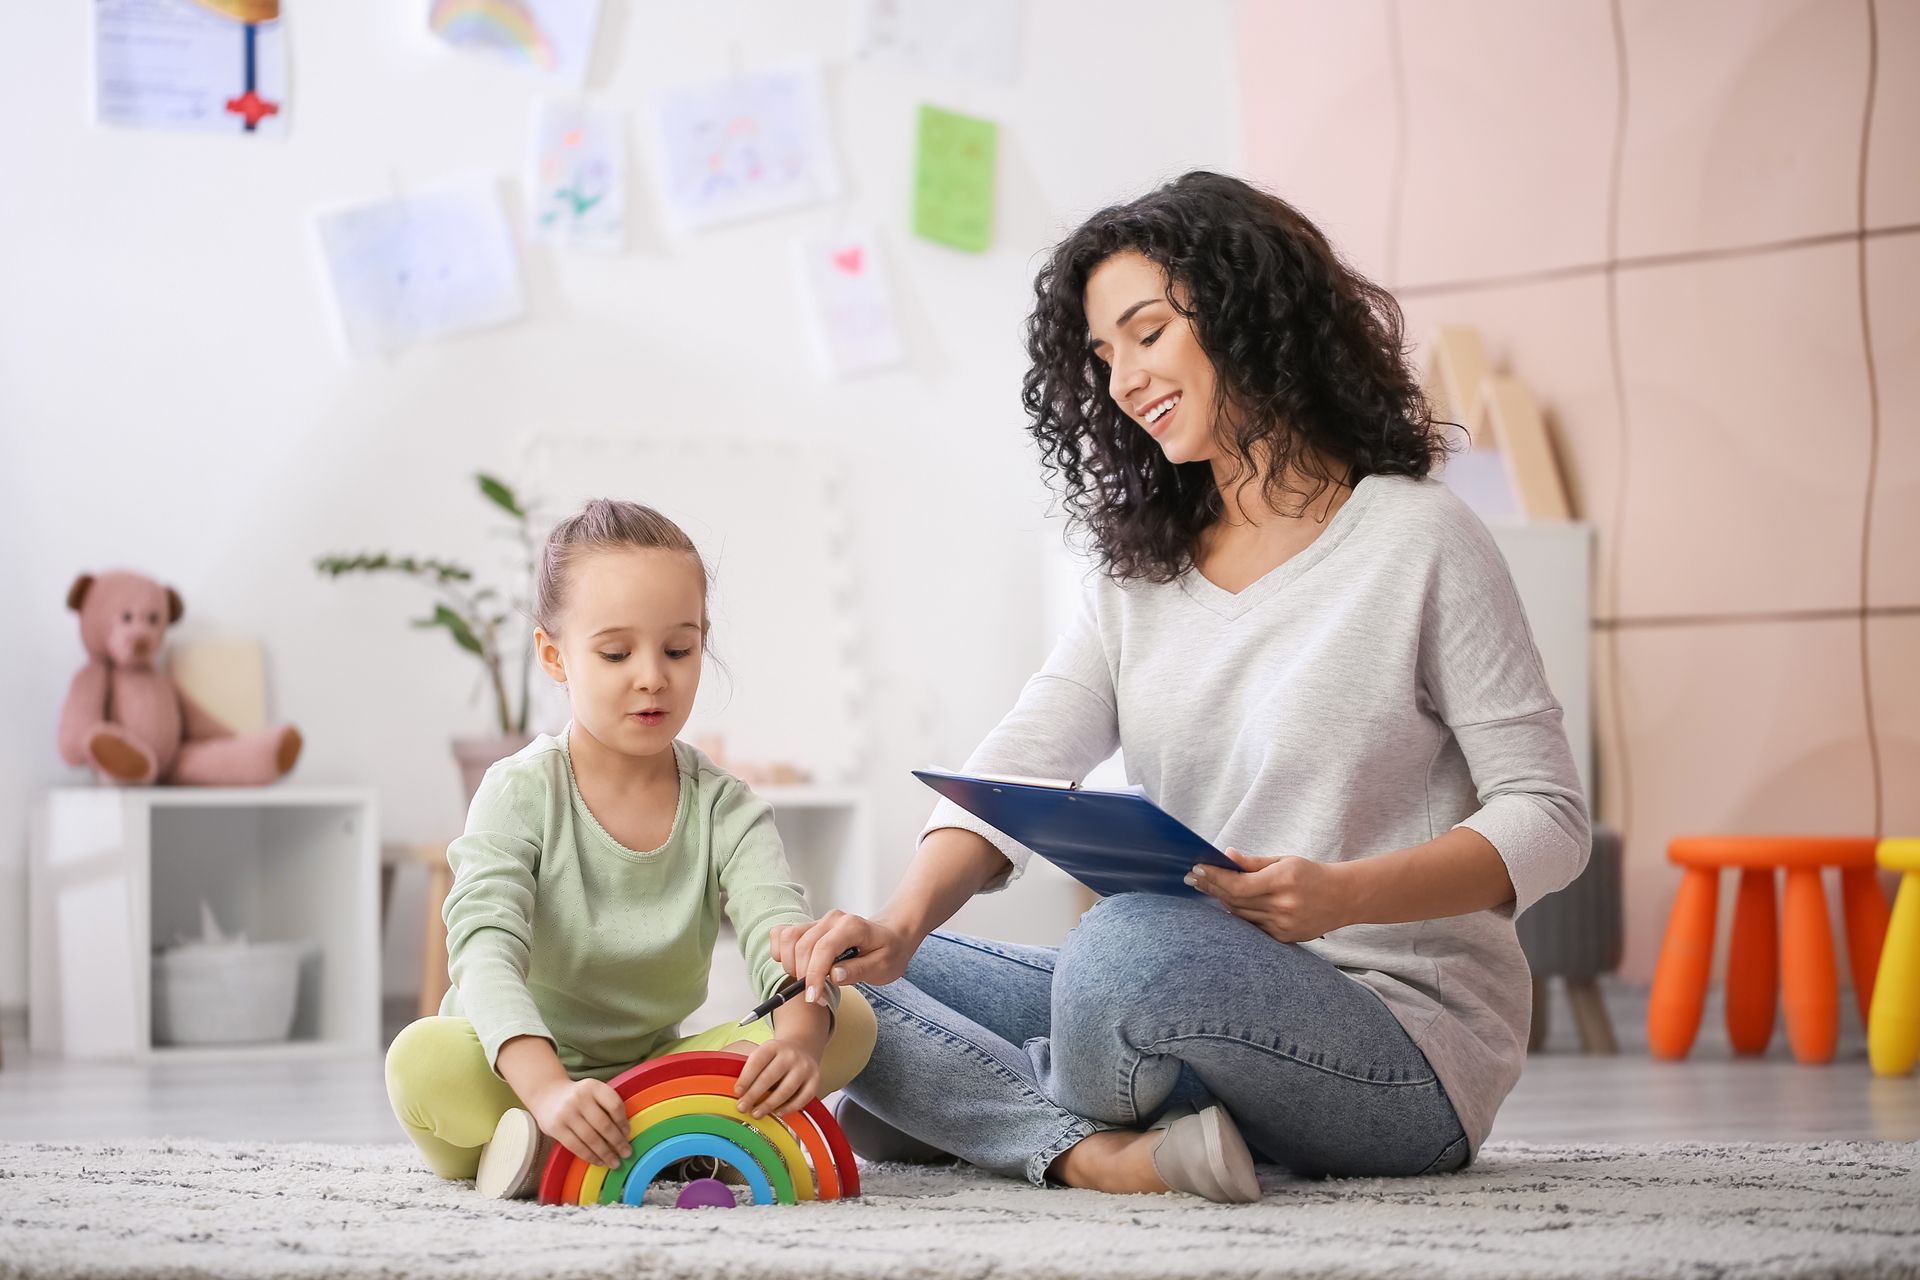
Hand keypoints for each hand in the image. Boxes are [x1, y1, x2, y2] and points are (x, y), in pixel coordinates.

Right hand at [527, 1076, 631, 1169]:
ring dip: (605, 1153)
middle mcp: (579, 1097)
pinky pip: (576, 1146)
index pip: (614, 1105)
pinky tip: (599, 1161)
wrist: (546, 1094)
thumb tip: (625, 1134)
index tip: (628, 1134)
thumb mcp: (593, 1092)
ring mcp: (566, 1113)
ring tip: (615, 1163)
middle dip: (617, 1142)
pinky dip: (590, 1156)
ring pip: (590, 1138)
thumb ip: (607, 1106)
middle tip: (627, 1153)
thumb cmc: (578, 1097)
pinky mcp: (556, 1128)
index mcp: (593, 1086)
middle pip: (604, 1124)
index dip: (623, 1122)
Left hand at [731, 1037, 820, 1119]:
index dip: (746, 1078)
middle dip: (754, 1094)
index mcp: (773, 1046)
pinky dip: (789, 1108)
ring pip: (786, 1090)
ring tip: (756, 1114)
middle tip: (742, 1107)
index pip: (758, 1061)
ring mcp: (804, 1067)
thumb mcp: (764, 1054)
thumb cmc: (776, 1057)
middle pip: (770, 1077)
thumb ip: (753, 1069)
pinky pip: (803, 1098)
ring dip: (769, 1104)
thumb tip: (739, 1094)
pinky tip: (777, 1113)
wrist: (802, 1047)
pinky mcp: (815, 1080)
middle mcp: (790, 1055)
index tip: (737, 1092)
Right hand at [770, 910, 914, 995]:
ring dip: (790, 964)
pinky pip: (783, 933)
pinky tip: (793, 966)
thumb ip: (858, 970)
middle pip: (802, 945)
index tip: (813, 997)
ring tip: (807, 982)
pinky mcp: (809, 926)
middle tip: (816, 997)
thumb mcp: (883, 967)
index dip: (814, 974)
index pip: (824, 948)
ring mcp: (819, 921)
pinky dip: (781, 951)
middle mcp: (832, 919)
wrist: (891, 936)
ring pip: (788, 938)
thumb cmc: (889, 952)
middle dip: (803, 975)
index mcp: (852, 926)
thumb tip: (833, 975)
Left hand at [1186, 848, 1354, 942]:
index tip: (1196, 869)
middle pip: (1234, 900)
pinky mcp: (1283, 937)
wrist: (1343, 898)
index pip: (1237, 884)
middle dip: (1211, 887)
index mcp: (1282, 881)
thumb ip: (1253, 862)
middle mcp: (1282, 906)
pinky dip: (1239, 914)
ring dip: (1222, 901)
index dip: (1214, 878)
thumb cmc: (1311, 874)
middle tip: (1193, 878)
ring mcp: (1282, 925)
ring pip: (1240, 915)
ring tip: (1206, 887)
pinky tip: (1228, 903)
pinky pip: (1252, 926)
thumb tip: (1225, 855)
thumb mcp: (1284, 860)